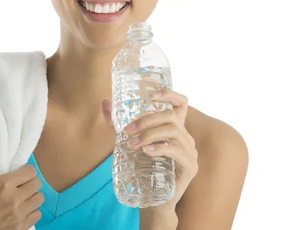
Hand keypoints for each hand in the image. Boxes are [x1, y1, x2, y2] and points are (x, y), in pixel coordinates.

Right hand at [0, 129, 42, 229]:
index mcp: (5, 184)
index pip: (31, 171)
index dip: (25, 173)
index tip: (17, 176)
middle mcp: (14, 199)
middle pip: (37, 184)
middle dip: (28, 184)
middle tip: (18, 187)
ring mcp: (18, 215)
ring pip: (39, 200)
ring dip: (31, 198)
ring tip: (19, 199)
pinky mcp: (20, 227)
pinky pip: (37, 215)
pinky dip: (31, 213)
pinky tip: (19, 212)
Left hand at [101, 90, 198, 214]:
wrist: (152, 200)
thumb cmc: (143, 170)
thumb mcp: (129, 143)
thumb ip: (117, 124)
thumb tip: (104, 102)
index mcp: (175, 128)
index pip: (181, 103)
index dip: (170, 94)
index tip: (152, 95)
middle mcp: (185, 137)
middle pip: (171, 116)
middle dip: (146, 120)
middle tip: (127, 131)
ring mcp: (190, 151)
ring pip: (173, 131)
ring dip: (149, 134)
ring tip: (132, 144)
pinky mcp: (190, 166)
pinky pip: (177, 150)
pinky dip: (160, 148)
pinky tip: (146, 151)